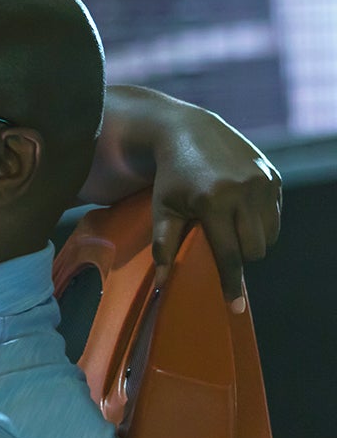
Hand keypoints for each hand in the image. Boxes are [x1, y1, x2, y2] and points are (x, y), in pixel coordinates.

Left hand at [147, 106, 281, 309]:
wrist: (189, 131)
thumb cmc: (171, 176)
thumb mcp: (163, 209)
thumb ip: (164, 246)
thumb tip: (162, 284)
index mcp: (214, 201)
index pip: (229, 255)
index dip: (232, 283)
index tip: (235, 307)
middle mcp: (244, 191)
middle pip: (255, 249)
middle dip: (240, 257)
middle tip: (220, 247)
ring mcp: (263, 182)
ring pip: (270, 235)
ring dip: (253, 241)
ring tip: (230, 229)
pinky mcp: (273, 176)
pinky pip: (276, 216)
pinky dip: (262, 223)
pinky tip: (241, 213)